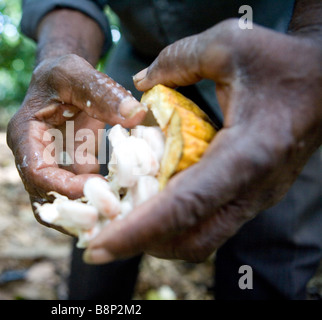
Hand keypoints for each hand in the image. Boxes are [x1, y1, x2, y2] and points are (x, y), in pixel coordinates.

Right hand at [7, 54, 144, 231]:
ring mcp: (48, 166)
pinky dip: (95, 201)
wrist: (59, 79)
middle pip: (44, 197)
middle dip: (74, 210)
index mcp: (24, 135)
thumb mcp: (78, 73)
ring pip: (59, 202)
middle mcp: (31, 157)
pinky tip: (120, 202)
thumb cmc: (61, 72)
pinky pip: (76, 193)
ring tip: (113, 218)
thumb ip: (104, 92)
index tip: (96, 189)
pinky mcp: (66, 169)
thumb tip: (136, 115)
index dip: (62, 187)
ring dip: (83, 213)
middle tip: (107, 215)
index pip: (36, 172)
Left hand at [83, 19, 321, 262]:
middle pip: (190, 239)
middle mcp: (252, 190)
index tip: (98, 247)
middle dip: (141, 245)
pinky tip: (150, 204)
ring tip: (118, 223)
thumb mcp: (228, 46)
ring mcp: (254, 198)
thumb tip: (139, 84)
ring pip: (200, 239)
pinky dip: (174, 223)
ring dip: (156, 238)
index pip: (185, 206)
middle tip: (99, 238)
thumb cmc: (284, 62)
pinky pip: (208, 223)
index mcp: (247, 155)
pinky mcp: (250, 197)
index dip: (138, 230)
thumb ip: (177, 61)